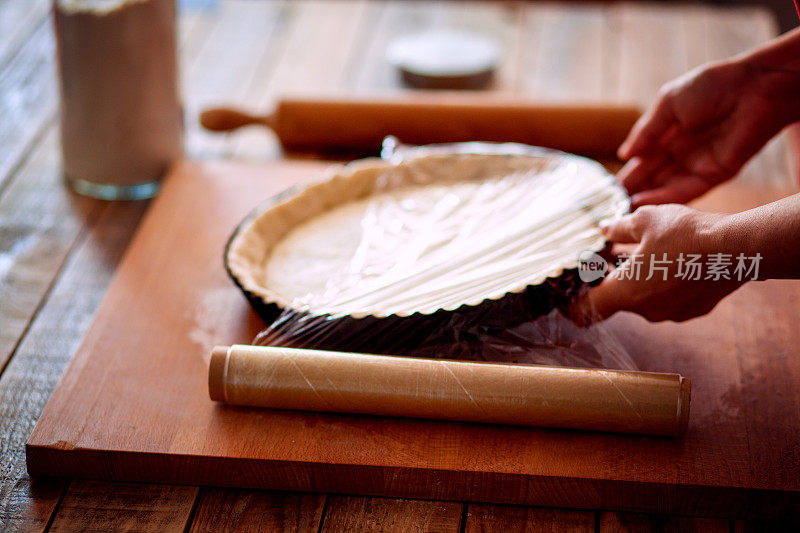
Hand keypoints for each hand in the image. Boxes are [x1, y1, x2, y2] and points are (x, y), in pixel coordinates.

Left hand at [581, 204, 743, 321]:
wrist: (738, 249)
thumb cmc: (685, 234)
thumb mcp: (644, 220)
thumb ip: (618, 228)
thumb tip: (604, 228)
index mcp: (624, 293)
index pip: (586, 311)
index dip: (572, 304)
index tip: (566, 295)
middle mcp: (645, 310)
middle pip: (615, 298)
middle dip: (609, 277)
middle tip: (607, 254)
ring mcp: (671, 313)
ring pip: (642, 297)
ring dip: (636, 277)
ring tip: (637, 250)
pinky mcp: (692, 310)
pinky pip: (667, 298)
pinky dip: (661, 282)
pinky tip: (669, 258)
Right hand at [618, 55, 799, 207]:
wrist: (754, 87)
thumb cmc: (713, 85)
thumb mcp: (669, 104)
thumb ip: (647, 131)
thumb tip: (624, 155)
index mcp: (670, 134)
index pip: (644, 159)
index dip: (628, 173)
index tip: (608, 188)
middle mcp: (683, 153)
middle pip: (653, 177)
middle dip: (633, 190)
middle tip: (610, 204)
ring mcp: (699, 165)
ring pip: (667, 187)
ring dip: (646, 198)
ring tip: (622, 207)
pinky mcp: (716, 174)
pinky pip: (687, 190)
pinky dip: (666, 198)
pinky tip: (644, 202)